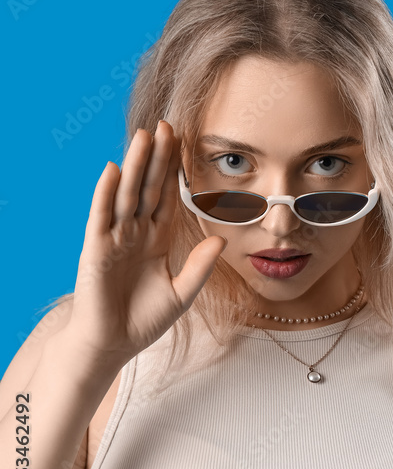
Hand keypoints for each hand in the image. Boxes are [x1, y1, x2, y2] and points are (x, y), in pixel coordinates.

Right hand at [63, 120, 226, 368]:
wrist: (113, 344)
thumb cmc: (144, 319)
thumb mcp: (182, 293)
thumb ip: (200, 266)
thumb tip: (221, 238)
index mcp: (157, 238)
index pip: (168, 197)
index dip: (176, 171)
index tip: (185, 143)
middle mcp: (135, 232)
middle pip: (149, 187)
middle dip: (158, 157)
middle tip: (167, 125)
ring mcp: (114, 238)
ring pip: (127, 194)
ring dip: (134, 165)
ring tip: (143, 135)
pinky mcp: (95, 249)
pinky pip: (102, 216)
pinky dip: (106, 193)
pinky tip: (113, 171)